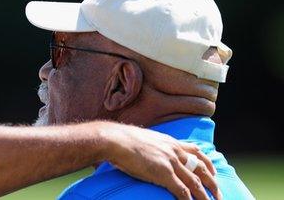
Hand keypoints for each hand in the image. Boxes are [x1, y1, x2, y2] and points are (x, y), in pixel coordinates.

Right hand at [101, 123, 221, 199]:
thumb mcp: (143, 139)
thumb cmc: (122, 140)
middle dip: (212, 182)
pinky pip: (182, 190)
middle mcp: (174, 151)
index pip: (196, 151)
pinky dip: (188, 199)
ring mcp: (170, 162)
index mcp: (170, 142)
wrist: (115, 140)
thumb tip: (148, 151)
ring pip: (195, 182)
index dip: (207, 163)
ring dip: (205, 195)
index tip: (213, 172)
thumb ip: (152, 146)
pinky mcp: (163, 173)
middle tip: (219, 194)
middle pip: (201, 168)